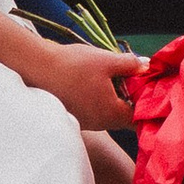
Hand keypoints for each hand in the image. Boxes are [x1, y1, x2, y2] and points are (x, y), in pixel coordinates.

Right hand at [27, 41, 145, 135]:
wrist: (37, 69)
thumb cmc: (74, 64)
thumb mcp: (107, 60)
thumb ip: (130, 64)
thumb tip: (146, 66)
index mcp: (112, 112)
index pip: (138, 117)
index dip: (145, 104)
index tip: (146, 88)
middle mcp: (100, 123)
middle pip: (123, 116)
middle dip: (129, 99)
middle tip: (130, 77)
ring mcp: (85, 122)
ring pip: (107, 113)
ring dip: (112, 98)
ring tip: (109, 77)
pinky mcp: (74, 116)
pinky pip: (93, 111)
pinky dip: (97, 99)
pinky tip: (90, 82)